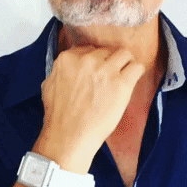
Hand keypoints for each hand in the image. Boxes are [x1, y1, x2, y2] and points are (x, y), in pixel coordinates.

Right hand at [37, 46, 144, 168]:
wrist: (69, 137)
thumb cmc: (58, 117)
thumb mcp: (49, 85)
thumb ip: (61, 71)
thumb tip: (70, 68)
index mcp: (68, 59)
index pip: (89, 48)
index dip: (95, 60)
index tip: (97, 71)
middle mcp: (87, 60)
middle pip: (107, 51)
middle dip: (109, 63)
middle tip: (109, 79)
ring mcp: (105, 70)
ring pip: (124, 54)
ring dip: (124, 65)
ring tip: (122, 78)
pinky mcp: (121, 83)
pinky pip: (137, 67)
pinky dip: (136, 73)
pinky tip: (132, 81)